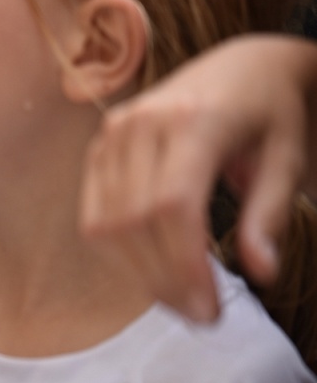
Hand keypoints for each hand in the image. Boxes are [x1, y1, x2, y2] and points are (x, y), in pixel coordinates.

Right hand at [80, 34, 316, 322]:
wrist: (242, 66)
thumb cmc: (272, 114)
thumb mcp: (288, 160)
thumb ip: (270, 216)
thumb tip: (263, 274)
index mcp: (195, 120)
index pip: (172, 206)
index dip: (184, 265)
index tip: (210, 309)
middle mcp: (142, 122)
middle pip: (135, 221)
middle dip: (164, 280)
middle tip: (201, 316)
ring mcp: (113, 132)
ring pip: (106, 224)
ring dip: (139, 274)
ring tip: (179, 300)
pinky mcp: (100, 146)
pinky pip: (94, 214)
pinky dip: (118, 253)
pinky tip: (151, 271)